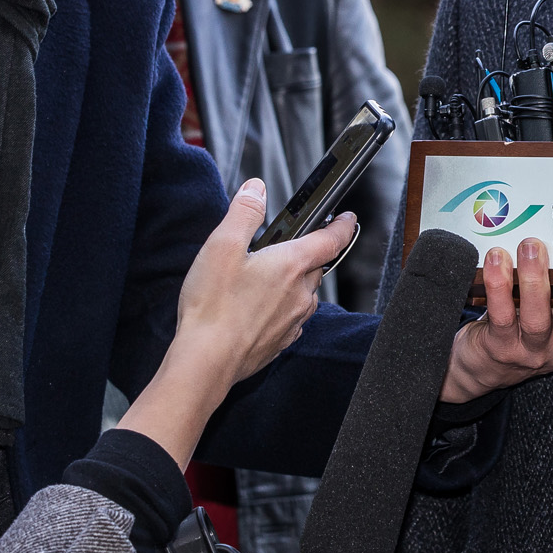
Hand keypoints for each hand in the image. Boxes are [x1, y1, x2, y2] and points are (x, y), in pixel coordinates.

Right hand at [118, 179, 357, 466]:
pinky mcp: (280, 343)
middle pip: (316, 266)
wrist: (205, 363)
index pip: (332, 239)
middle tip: (284, 247)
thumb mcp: (222, 246)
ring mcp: (293, 321)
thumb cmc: (212, 308)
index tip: (347, 218)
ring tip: (264, 279)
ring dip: (293, 283)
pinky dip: (281, 309)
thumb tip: (257, 188)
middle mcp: (301, 294)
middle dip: (306, 254)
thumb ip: (244, 213)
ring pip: (305, 294)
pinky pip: (291, 319)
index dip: (343, 225)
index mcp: (293, 265)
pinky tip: (257, 309)